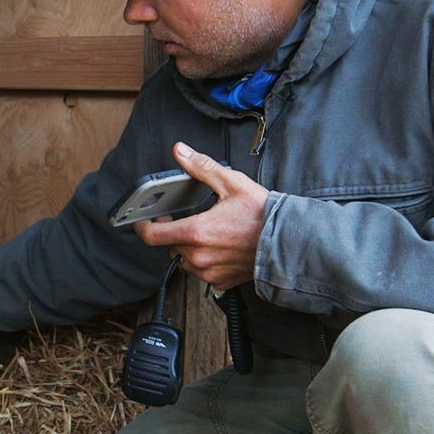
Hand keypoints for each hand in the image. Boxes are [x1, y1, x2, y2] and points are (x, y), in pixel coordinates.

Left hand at [135, 142, 268, 290]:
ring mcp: (208, 272)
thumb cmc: (263, 215)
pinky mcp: (219, 282)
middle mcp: (198, 257)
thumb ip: (201, 168)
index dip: (144, 226)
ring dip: (189, 248)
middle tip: (190, 219)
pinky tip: (220, 247)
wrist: (289, 243)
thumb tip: (181, 152)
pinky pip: (201, 272)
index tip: (146, 220)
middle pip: (169, 245)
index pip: (152, 235)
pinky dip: (205, 261)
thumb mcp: (232, 183)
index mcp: (196, 232)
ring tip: (209, 234)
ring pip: (184, 260)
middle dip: (175, 232)